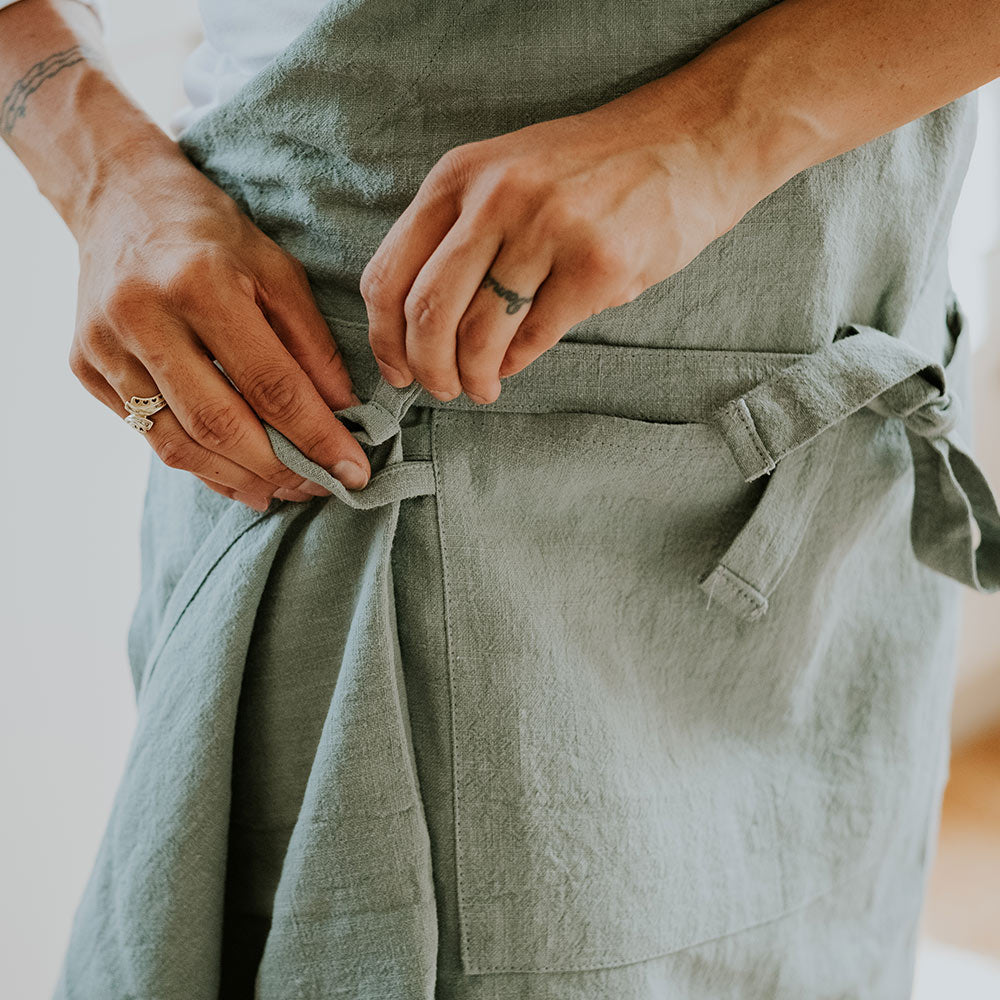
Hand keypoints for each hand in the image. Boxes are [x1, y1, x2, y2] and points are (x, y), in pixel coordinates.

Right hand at [69, 153, 371, 511]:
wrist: (120, 199)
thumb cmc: (212, 235)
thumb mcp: (277, 271)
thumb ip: (312, 345)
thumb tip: (344, 414)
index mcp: (199, 283)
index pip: (271, 385)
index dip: (318, 437)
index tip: (355, 472)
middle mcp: (143, 317)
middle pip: (220, 425)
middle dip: (280, 469)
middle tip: (322, 487)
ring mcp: (105, 346)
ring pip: (179, 445)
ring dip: (240, 479)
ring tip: (285, 489)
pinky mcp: (84, 367)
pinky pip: (150, 438)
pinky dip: (201, 466)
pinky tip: (239, 476)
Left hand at [361, 98, 752, 404]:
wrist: (690, 141)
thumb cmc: (592, 170)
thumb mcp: (506, 177)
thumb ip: (460, 237)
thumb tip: (421, 329)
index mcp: (459, 176)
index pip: (388, 274)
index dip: (383, 338)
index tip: (397, 368)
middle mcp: (496, 198)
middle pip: (427, 313)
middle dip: (427, 369)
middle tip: (440, 389)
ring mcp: (549, 229)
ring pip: (479, 335)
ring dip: (473, 377)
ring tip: (481, 387)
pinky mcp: (597, 266)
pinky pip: (535, 338)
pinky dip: (517, 363)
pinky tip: (515, 363)